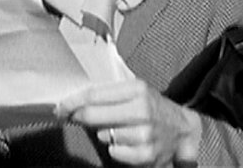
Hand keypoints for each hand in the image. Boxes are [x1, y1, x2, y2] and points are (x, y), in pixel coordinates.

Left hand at [55, 80, 200, 166]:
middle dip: (78, 117)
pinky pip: (115, 152)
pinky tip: (124, 142)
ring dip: (103, 133)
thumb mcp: (135, 90)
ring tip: (115, 128)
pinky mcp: (146, 154)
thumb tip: (75, 100)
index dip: (73, 101)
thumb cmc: (152, 106)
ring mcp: (145, 133)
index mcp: (137, 89)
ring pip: (104, 135)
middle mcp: (142, 109)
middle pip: (94, 115)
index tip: (60, 106)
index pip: (95, 94)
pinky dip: (115, 148)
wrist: (182, 129)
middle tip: (72, 116)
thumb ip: (109, 93)